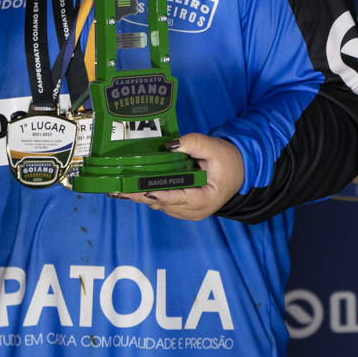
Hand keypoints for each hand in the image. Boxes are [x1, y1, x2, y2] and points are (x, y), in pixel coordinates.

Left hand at [113, 132, 243, 219]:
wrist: (239, 172)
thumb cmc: (229, 161)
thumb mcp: (214, 147)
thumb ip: (193, 143)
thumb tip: (169, 145)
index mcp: (206, 199)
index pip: (179, 198)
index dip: (159, 194)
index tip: (141, 189)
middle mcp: (195, 211)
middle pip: (163, 204)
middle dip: (139, 195)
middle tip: (118, 189)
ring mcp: (187, 213)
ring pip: (159, 205)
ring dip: (141, 196)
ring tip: (120, 187)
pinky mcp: (182, 210)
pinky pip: (162, 203)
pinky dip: (148, 195)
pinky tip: (133, 187)